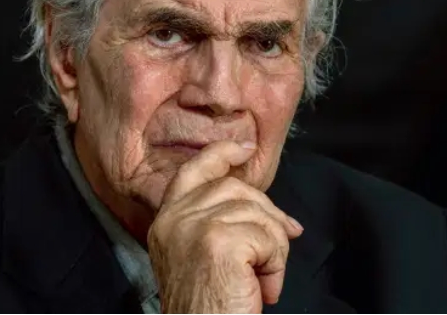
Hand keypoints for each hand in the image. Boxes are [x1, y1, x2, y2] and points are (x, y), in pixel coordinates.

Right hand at [147, 141, 302, 312]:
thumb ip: (214, 223)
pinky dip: (276, 266)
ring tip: (262, 281)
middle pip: (236, 188)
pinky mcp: (219, 241)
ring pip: (257, 213)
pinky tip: (264, 288)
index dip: (222, 152)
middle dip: (267, 215)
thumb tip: (265, 210)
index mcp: (165, 221)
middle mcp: (175, 219)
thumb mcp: (197, 256)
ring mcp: (195, 227)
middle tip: (281, 246)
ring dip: (273, 250)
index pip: (193, 170)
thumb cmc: (204, 309)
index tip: (246, 147)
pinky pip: (268, 238)